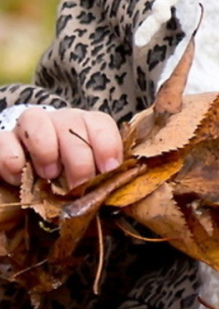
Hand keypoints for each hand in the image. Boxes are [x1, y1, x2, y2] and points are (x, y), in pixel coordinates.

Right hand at [0, 107, 122, 190]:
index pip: (100, 123)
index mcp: (85, 127)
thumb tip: (118, 189)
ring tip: (49, 175)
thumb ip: (102, 179)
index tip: (108, 170)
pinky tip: (19, 177)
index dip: (107, 145)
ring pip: (35, 119)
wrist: (28, 178)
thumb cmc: (66, 179)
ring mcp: (28, 128)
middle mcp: (58, 121)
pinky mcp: (4, 142)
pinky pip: (4, 140)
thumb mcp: (89, 179)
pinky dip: (12, 159)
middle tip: (78, 185)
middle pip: (71, 122)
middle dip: (79, 158)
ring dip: (45, 149)